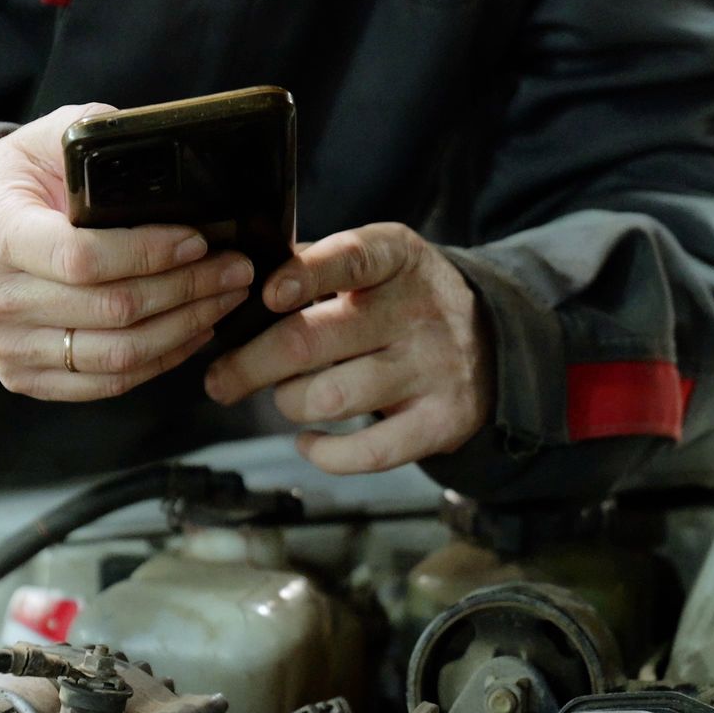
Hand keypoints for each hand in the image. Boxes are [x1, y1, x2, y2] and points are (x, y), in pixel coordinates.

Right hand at [0, 104, 253, 399]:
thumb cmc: (17, 184)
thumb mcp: (42, 141)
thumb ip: (92, 136)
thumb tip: (155, 146)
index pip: (83, 258)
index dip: (149, 254)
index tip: (198, 240)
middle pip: (113, 310)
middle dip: (188, 290)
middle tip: (236, 270)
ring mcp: (9, 346)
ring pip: (118, 355)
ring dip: (185, 328)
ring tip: (225, 299)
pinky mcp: (25, 377)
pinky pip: (108, 383)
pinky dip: (161, 361)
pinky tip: (194, 332)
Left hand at [203, 223, 491, 473]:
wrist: (493, 342)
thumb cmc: (402, 302)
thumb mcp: (375, 265)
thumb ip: (315, 267)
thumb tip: (236, 289)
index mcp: (396, 258)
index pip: (348, 259)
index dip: (302, 277)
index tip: (265, 295)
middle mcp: (417, 310)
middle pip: (313, 341)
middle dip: (250, 365)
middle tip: (220, 380)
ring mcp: (431, 368)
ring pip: (331, 398)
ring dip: (288, 403)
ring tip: (283, 398)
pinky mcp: (440, 420)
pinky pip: (369, 452)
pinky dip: (324, 454)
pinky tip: (307, 441)